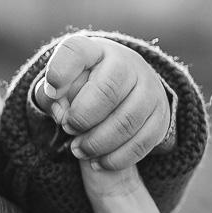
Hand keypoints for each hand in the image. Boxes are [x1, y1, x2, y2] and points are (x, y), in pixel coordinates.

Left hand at [30, 35, 171, 169]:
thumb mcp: (61, 85)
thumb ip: (51, 96)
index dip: (60, 72)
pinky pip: (141, 142)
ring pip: (126, 121)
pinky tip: (98, 162)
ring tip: (78, 150)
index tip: (52, 90)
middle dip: (81, 118)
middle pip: (106, 91)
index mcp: (94, 51)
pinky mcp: (161, 115)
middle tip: (67, 128)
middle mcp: (127, 63)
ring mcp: (149, 88)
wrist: (125, 87)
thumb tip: (61, 113)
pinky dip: (116, 158)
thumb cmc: (83, 87)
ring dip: (97, 143)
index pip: (76, 52)